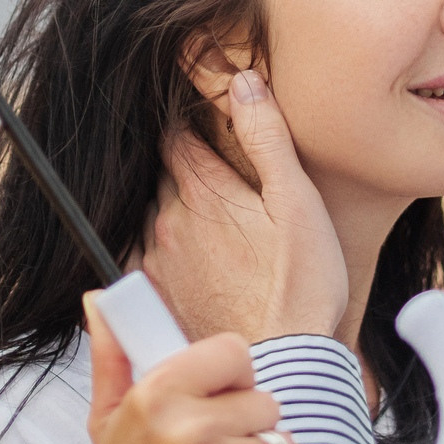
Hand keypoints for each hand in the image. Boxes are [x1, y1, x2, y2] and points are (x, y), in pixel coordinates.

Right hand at [83, 294, 317, 443]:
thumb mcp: (108, 427)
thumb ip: (112, 358)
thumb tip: (100, 299)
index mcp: (154, 398)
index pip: (232, 351)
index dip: (231, 380)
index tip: (214, 406)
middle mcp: (187, 431)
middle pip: (264, 399)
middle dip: (248, 430)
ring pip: (286, 441)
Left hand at [141, 68, 347, 343]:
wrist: (284, 362)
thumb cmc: (300, 285)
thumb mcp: (297, 200)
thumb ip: (266, 137)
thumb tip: (243, 81)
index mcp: (203, 192)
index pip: (176, 137)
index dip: (189, 125)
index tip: (202, 124)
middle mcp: (169, 222)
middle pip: (163, 177)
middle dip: (183, 168)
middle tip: (215, 176)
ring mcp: (157, 261)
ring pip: (153, 215)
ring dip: (173, 210)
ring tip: (209, 221)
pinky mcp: (156, 297)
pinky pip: (143, 257)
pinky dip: (160, 249)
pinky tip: (187, 258)